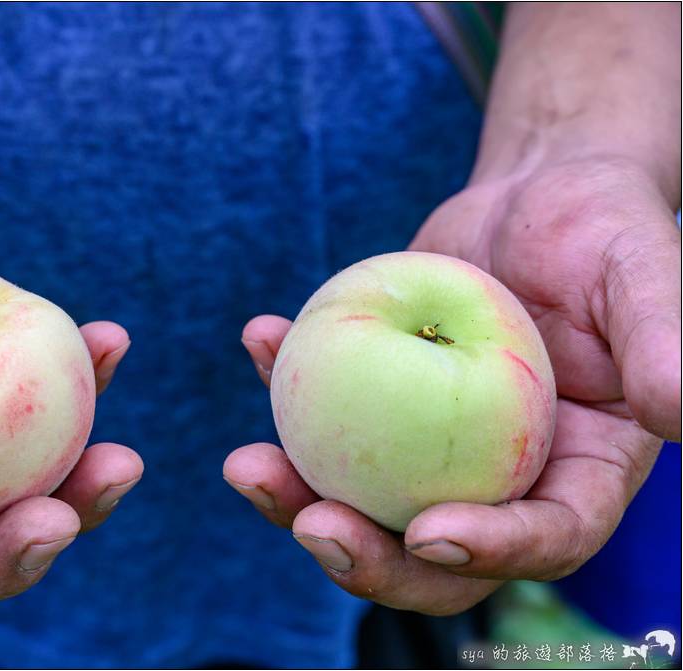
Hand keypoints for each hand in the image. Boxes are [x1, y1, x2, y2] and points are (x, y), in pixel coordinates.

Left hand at [225, 157, 679, 614]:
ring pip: (364, 500)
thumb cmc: (602, 225)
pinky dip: (286, 384)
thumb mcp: (643, 269)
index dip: (491, 552)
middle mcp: (501, 476)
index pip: (546, 536)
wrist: (534, 192)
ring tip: (246, 464)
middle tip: (311, 524)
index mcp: (578, 470)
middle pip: (435, 550)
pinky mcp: (379, 401)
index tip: (429, 532)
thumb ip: (664, 340)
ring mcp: (432, 447)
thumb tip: (677, 412)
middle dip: (371, 560)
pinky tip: (259, 337)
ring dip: (300, 497)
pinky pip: (328, 412)